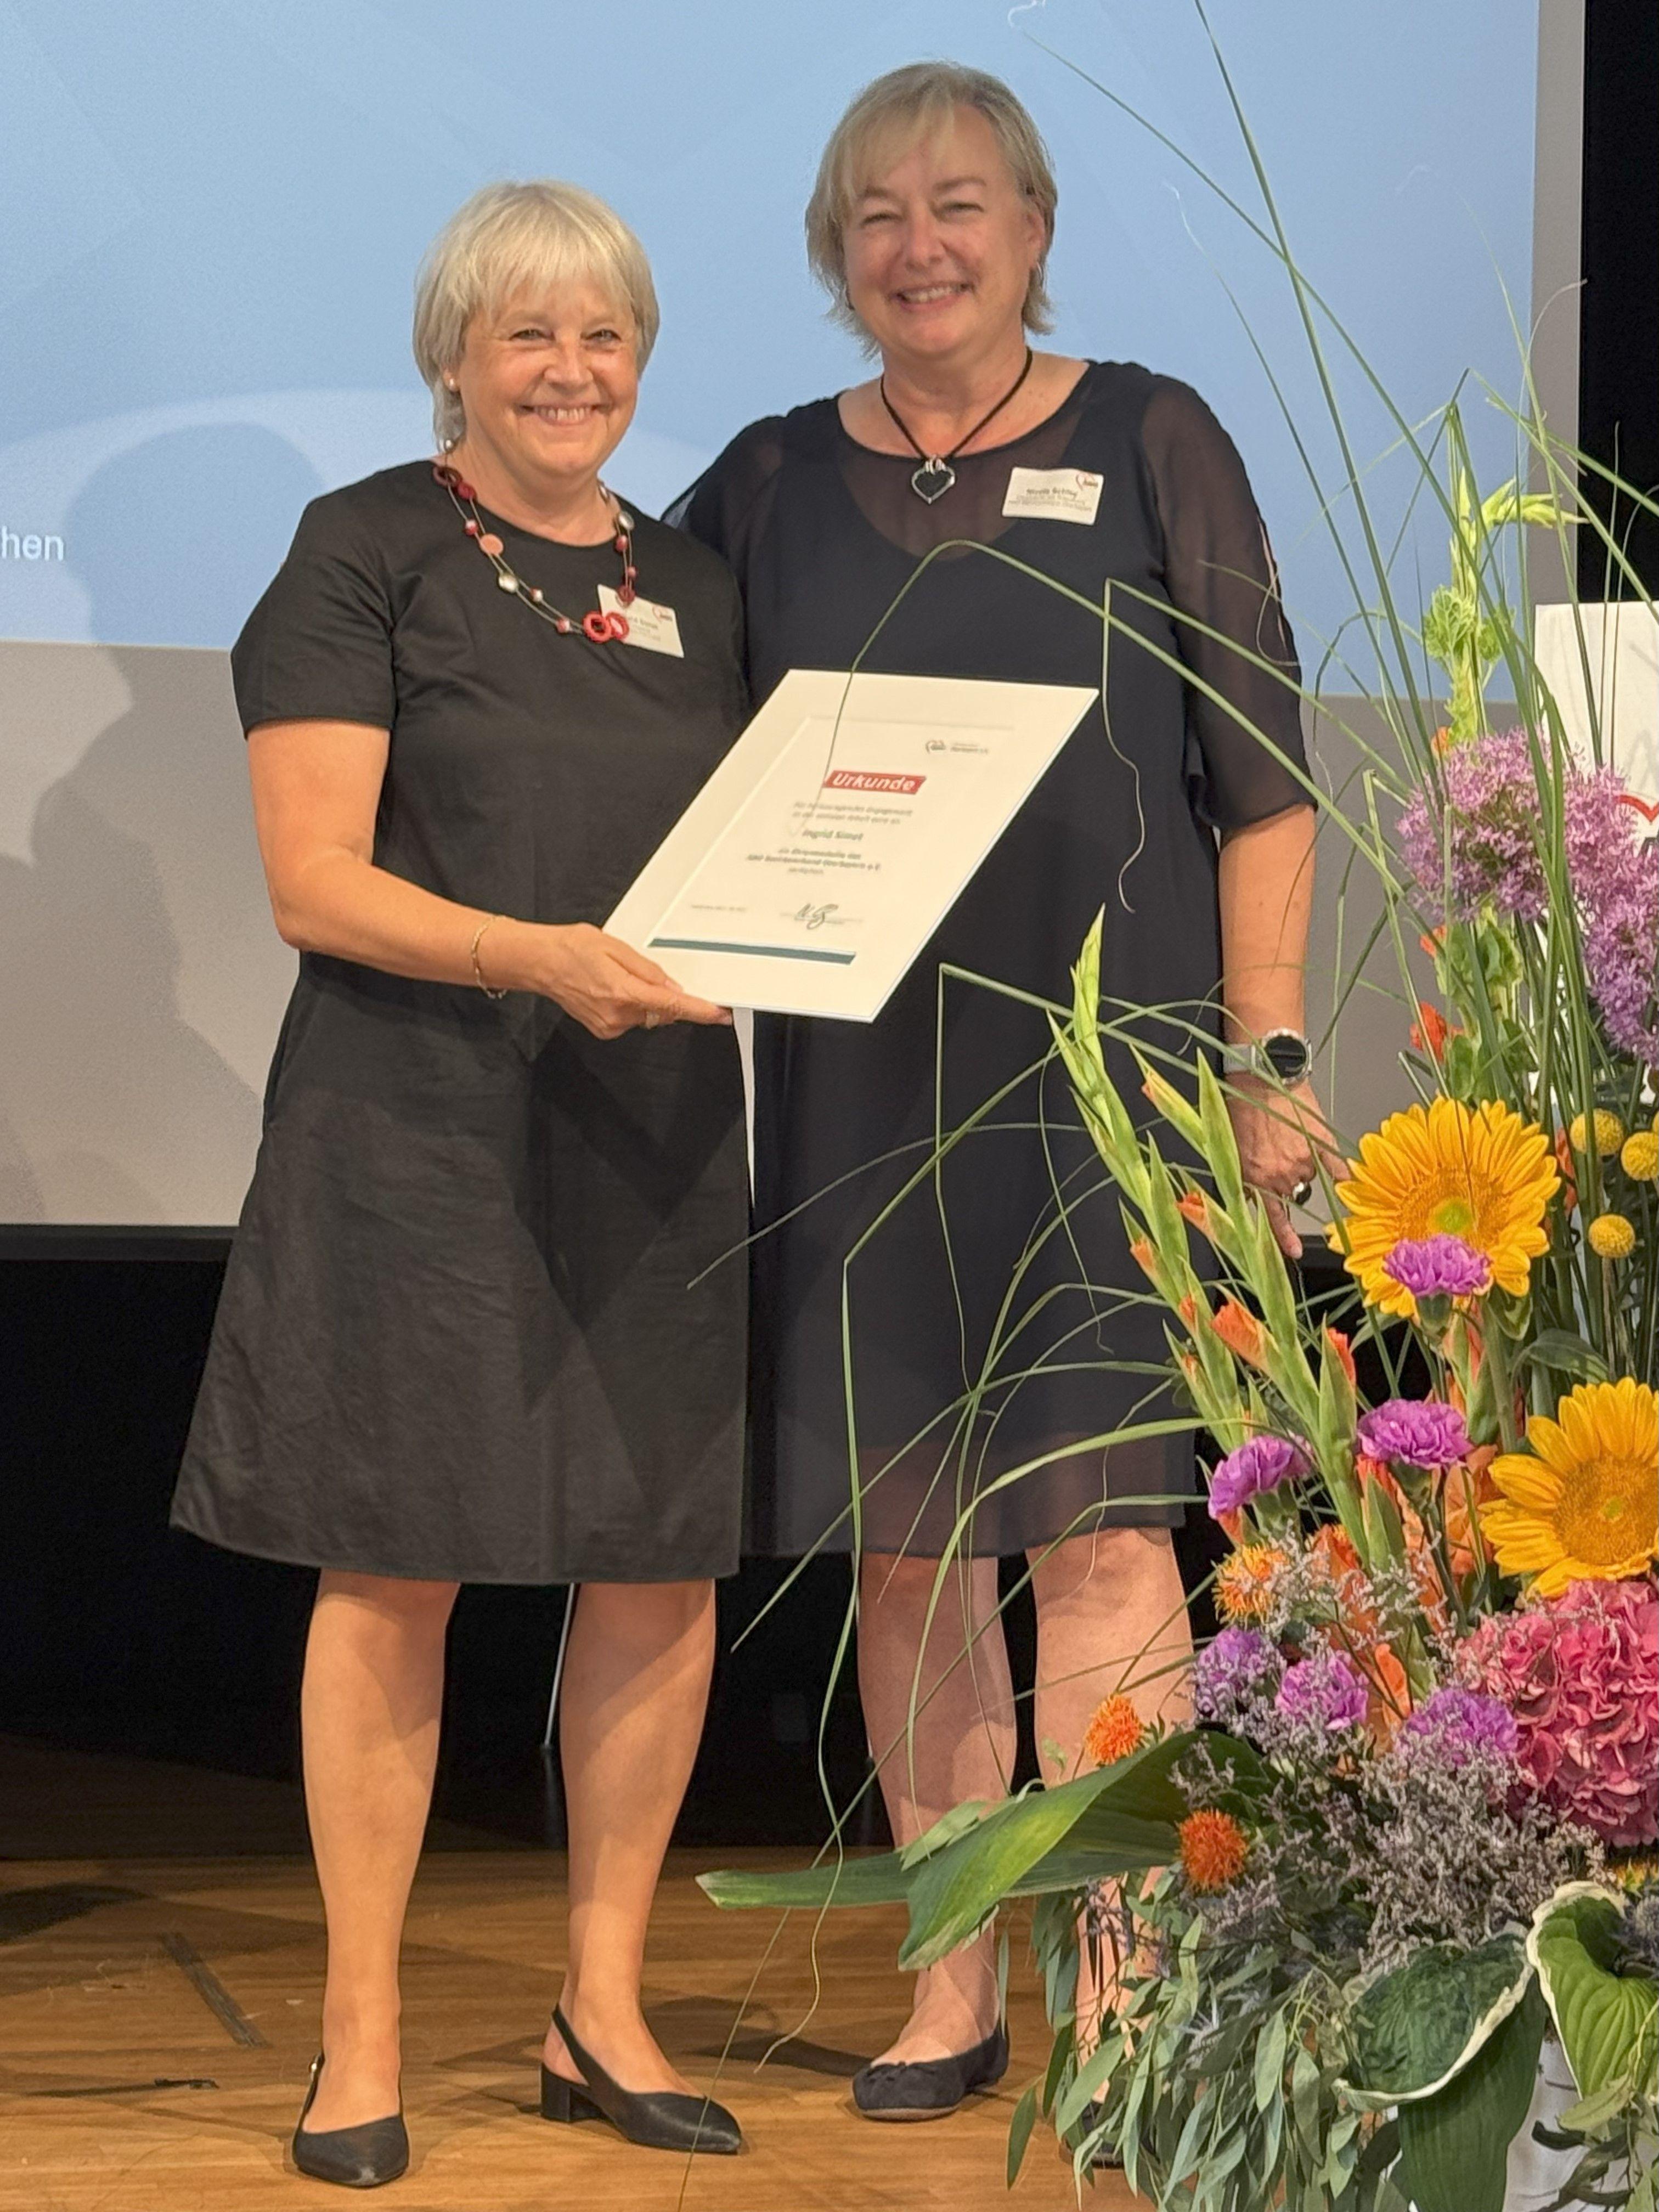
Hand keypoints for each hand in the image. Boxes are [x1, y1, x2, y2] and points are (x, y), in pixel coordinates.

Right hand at [536, 923, 730, 1039]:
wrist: (540, 963)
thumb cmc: (572, 948)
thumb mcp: (616, 947)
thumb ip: (648, 971)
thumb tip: (674, 987)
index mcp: (623, 992)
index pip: (672, 1005)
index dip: (700, 1011)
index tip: (719, 1014)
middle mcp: (617, 1014)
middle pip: (662, 1011)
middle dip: (666, 995)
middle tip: (643, 972)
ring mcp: (610, 1026)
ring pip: (648, 1015)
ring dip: (646, 999)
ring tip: (618, 976)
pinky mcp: (604, 1030)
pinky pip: (632, 1019)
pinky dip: (632, 1005)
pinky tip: (612, 988)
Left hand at [1225, 1075, 1344, 1259]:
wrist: (1261, 1076)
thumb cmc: (1241, 1107)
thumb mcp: (1234, 1148)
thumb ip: (1249, 1176)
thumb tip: (1256, 1197)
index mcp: (1257, 1178)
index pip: (1271, 1217)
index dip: (1283, 1237)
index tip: (1294, 1253)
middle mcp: (1282, 1175)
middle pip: (1292, 1194)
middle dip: (1285, 1182)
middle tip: (1277, 1156)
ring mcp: (1305, 1160)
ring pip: (1310, 1177)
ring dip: (1302, 1166)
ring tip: (1289, 1139)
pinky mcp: (1322, 1143)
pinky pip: (1336, 1167)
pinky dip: (1342, 1173)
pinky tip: (1349, 1178)